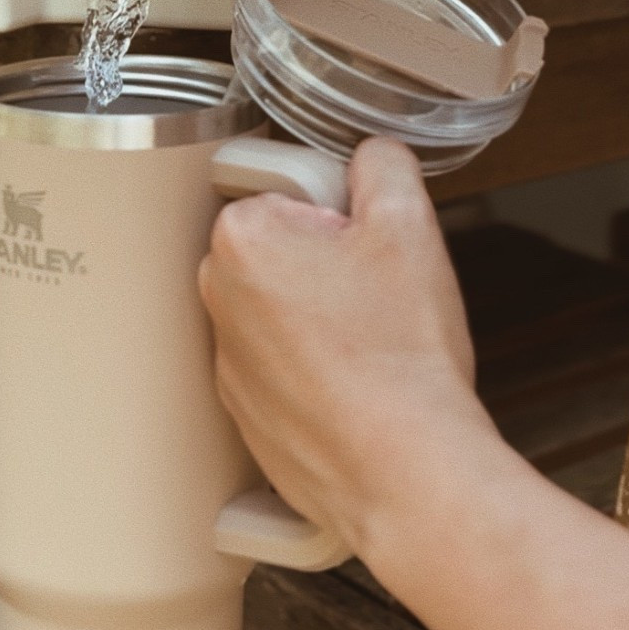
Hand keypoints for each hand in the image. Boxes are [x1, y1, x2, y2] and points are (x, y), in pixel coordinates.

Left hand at [199, 138, 488, 562]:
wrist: (410, 474)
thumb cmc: (402, 358)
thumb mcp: (408, 226)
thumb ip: (382, 166)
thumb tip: (370, 155)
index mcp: (242, 240)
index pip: (287, 188)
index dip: (338, 209)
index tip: (362, 239)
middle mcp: (218, 300)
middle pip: (281, 247)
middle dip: (327, 259)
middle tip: (375, 290)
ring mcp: (229, 363)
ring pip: (284, 309)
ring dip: (323, 315)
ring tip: (373, 344)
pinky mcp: (247, 413)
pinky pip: (285, 366)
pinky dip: (319, 371)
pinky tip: (362, 385)